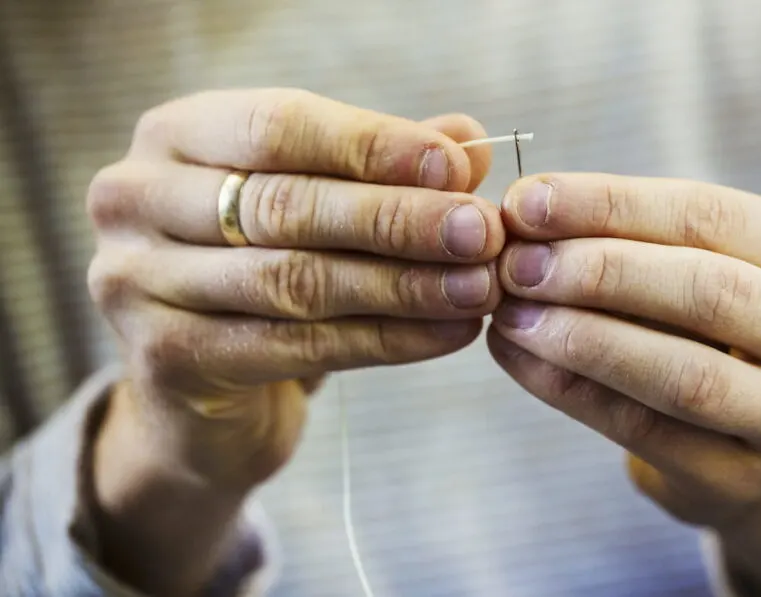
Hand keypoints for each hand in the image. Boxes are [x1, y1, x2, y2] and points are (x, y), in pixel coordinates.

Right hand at [85, 89, 502, 593]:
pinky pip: (297, 346)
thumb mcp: (318, 207)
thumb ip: (383, 171)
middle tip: (482, 234)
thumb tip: (470, 142)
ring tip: (479, 287)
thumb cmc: (264, 270)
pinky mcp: (165, 357)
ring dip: (403, 285)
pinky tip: (448, 334)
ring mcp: (137, 280)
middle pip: (286, 205)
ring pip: (295, 281)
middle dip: (399, 219)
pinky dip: (385, 341)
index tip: (456, 169)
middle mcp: (136, 197)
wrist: (200, 395)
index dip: (373, 147)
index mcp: (176, 136)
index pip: (279, 126)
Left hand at [488, 174, 760, 592]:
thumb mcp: (710, 262)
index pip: (716, 216)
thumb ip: (636, 235)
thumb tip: (529, 211)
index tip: (526, 200)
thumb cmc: (727, 322)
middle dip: (598, 272)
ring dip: (581, 337)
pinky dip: (570, 391)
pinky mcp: (747, 483)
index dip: (612, 204)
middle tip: (515, 262)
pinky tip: (519, 358)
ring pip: (683, 375)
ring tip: (511, 312)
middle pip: (710, 292)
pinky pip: (645, 434)